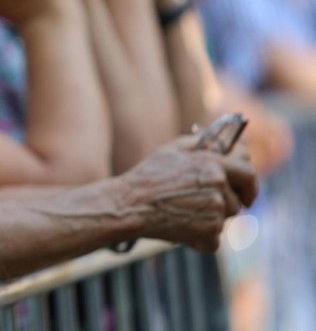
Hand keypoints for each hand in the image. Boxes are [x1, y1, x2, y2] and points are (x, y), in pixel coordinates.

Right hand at [121, 137, 258, 251]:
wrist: (130, 205)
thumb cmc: (148, 175)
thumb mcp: (173, 149)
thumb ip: (202, 143)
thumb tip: (225, 144)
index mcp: (213, 164)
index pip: (248, 170)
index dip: (248, 179)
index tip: (245, 188)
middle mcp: (219, 187)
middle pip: (239, 198)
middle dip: (231, 200)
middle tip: (216, 203)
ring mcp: (215, 212)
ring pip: (226, 217)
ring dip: (213, 217)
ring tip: (186, 211)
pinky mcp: (209, 234)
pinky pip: (214, 237)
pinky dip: (201, 236)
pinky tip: (181, 227)